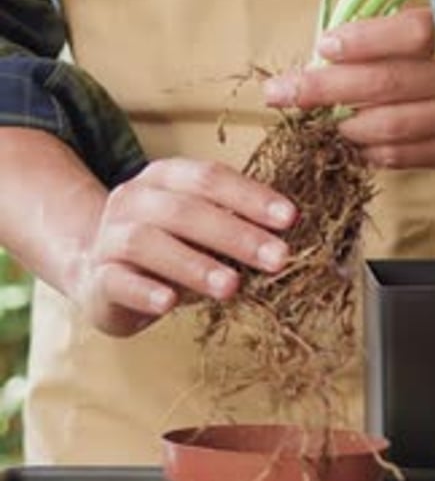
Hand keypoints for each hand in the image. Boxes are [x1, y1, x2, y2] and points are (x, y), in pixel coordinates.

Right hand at [73, 158, 296, 335]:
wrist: (101, 274)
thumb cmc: (167, 249)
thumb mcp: (201, 230)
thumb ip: (234, 227)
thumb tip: (288, 240)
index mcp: (164, 178)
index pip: (210, 177)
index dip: (251, 196)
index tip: (290, 219)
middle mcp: (134, 199)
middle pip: (185, 210)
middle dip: (236, 235)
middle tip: (278, 259)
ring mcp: (110, 237)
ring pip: (148, 242)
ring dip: (194, 264)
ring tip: (231, 286)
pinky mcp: (98, 277)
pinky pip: (118, 281)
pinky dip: (145, 291)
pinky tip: (169, 303)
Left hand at [264, 1, 434, 171]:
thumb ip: (396, 28)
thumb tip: (326, 46)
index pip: (410, 33)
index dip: (362, 41)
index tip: (322, 46)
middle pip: (385, 85)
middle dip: (323, 89)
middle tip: (278, 91)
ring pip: (387, 127)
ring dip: (340, 124)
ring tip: (313, 117)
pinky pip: (398, 155)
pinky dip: (365, 147)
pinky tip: (346, 137)